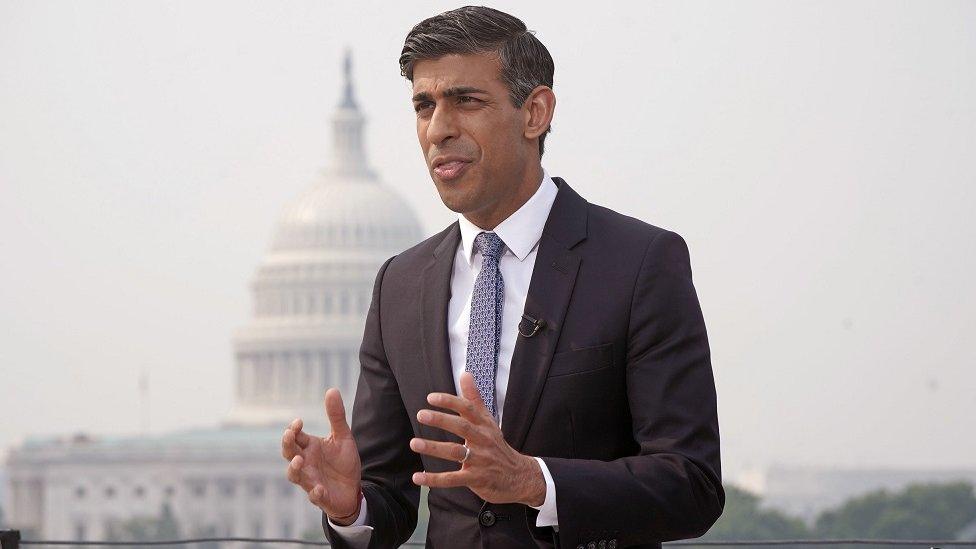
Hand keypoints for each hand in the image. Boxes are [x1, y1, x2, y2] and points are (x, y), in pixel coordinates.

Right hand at [281, 388, 362, 524]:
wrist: (353, 489)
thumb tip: (332, 389)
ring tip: (299, 460)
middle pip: (289, 454)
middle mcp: (306, 463)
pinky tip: (320, 488)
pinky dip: (315, 493)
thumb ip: (336, 416)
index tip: (298, 422)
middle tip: (290, 435)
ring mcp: (311, 480)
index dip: (293, 429)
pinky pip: (315, 496)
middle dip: (287, 445)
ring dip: (295, 469)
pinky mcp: (321, 497)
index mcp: (309, 448)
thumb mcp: (343, 437)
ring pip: (295, 476)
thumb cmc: (342, 462)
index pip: (294, 437)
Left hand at [410, 372, 545, 506]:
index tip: (431, 398)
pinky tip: (417, 477)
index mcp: (484, 425)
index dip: (450, 402)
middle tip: (421, 414)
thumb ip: (474, 398)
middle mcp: (483, 440)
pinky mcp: (476, 479)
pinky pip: (453, 479)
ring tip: (414, 442)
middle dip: (441, 420)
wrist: (519, 476)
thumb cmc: (497, 445)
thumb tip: (465, 374)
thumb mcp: (488, 421)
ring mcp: (480, 460)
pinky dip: (435, 479)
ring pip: (455, 452)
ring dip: (434, 448)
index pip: (468, 409)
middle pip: (462, 427)